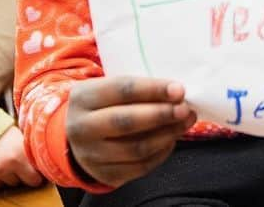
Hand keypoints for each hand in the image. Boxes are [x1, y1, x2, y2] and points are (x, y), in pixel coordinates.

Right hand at [0, 125, 42, 189]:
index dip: (36, 173)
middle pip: (26, 182)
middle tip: (18, 165)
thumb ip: (27, 151)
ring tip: (2, 161)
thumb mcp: (17, 136)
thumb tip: (39, 163)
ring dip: (9, 176)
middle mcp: (10, 164)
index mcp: (21, 152)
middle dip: (24, 175)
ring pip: (11, 184)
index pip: (36, 176)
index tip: (35, 171)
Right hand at [66, 76, 196, 187]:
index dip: (153, 89)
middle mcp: (82, 127)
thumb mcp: (108, 89)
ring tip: (185, 123)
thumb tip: (176, 93)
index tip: (179, 90)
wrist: (78, 137)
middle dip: (161, 114)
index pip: (121, 90)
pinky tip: (171, 140)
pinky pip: (140, 167)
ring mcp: (92, 154)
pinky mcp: (105, 174)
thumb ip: (137, 90)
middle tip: (185, 109)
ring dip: (167, 135)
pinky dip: (161, 153)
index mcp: (83, 97)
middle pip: (126, 121)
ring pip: (136, 148)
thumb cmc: (102, 106)